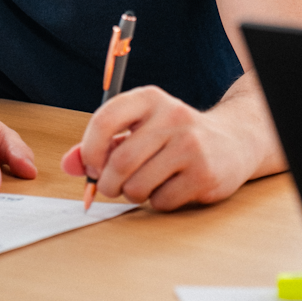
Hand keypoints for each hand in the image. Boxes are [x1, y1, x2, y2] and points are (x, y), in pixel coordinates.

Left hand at [60, 84, 265, 210]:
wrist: (232, 141)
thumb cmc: (174, 137)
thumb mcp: (138, 129)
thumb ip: (100, 145)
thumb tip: (69, 165)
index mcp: (150, 98)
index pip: (105, 120)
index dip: (90, 150)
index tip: (92, 166)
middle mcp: (172, 117)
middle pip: (120, 162)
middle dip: (108, 183)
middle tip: (113, 187)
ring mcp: (191, 145)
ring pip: (137, 186)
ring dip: (133, 194)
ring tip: (145, 183)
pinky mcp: (204, 174)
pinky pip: (161, 201)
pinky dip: (158, 202)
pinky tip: (170, 187)